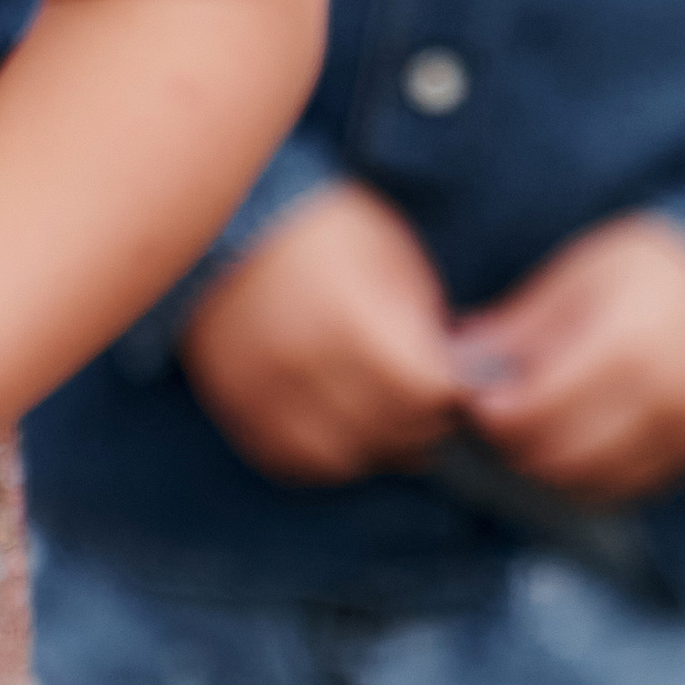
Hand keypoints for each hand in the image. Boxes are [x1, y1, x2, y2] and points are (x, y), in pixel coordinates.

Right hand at [183, 182, 459, 483]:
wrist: (230, 223)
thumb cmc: (330, 234)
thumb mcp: (393, 260)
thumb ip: (423, 327)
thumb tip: (450, 383)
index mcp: (348, 318)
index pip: (423, 391)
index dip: (449, 390)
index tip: (453, 380)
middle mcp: (300, 362)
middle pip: (386, 429)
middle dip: (422, 422)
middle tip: (428, 405)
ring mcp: (261, 390)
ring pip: (338, 460)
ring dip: (374, 449)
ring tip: (389, 422)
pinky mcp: (234, 405)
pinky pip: (289, 461)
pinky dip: (324, 457)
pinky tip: (345, 431)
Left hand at [456, 214, 684, 504]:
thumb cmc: (655, 266)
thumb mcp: (581, 275)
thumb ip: (522, 324)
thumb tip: (462, 358)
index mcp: (625, 345)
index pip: (537, 410)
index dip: (493, 415)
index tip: (473, 401)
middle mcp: (660, 399)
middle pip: (560, 456)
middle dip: (514, 447)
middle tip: (495, 424)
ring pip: (594, 483)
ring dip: (550, 471)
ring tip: (530, 437)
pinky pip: (632, 489)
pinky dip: (593, 480)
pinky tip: (574, 451)